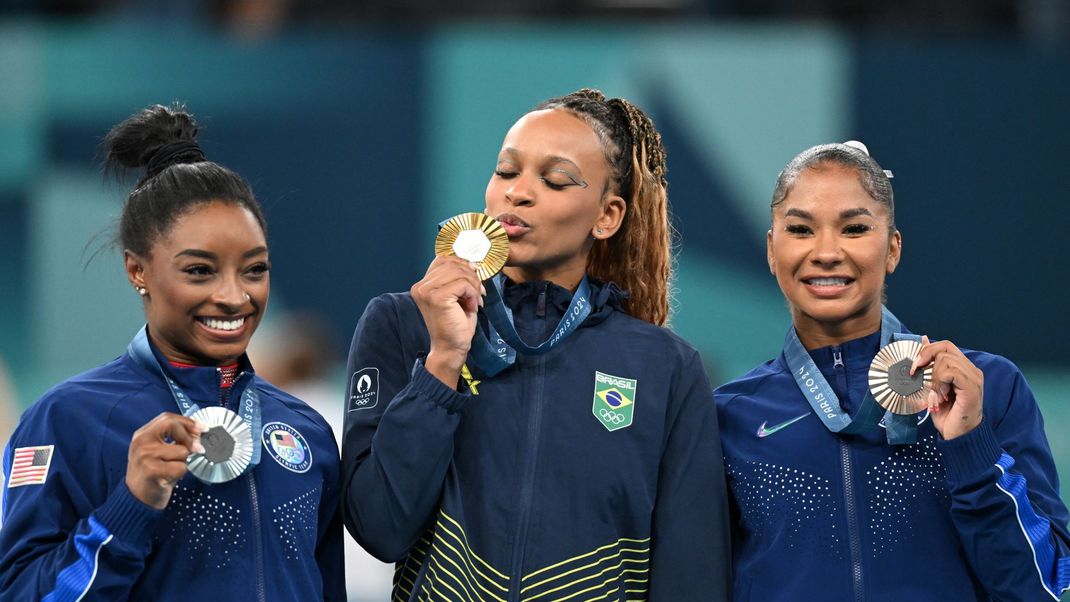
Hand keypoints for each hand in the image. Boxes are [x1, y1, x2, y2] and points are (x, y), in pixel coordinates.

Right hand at [126, 413, 204, 508]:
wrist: (137, 498)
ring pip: (181, 450)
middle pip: (173, 426)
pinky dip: (181, 473)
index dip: (188, 422)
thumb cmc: (152, 473)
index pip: (167, 418)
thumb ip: (173, 438)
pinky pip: (180, 467)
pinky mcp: (152, 471)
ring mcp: (145, 456)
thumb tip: (198, 432)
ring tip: (172, 468)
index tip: (202, 428)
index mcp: (142, 434)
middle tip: (198, 448)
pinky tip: (169, 478)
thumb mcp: (158, 451)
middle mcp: (141, 442)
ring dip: (183, 461)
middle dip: (189, 437)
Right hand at [410, 256, 484, 386]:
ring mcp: (427, 292)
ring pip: (459, 273)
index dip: (462, 265)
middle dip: (471, 276)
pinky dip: (473, 293)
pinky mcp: (437, 298)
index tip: (473, 280)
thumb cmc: (456, 324)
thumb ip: (457, 278)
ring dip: (474, 285)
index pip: (443, 259)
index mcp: (422, 285)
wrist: (451, 348)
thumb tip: (472, 263)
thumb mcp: (456, 296)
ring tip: (476, 300)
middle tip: (479, 292)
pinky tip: (473, 306)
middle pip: (452, 264)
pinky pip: (462, 284)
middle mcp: (420, 286)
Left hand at [911, 335, 984, 439]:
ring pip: (946, 359)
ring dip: (934, 376)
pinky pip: (951, 372)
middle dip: (926, 358)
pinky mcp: (972, 387)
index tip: (915, 366)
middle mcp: (971, 370)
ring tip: (936, 393)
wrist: (958, 436)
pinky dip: (940, 382)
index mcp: (964, 369)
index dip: (927, 350)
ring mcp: (974, 378)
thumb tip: (922, 341)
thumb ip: (930, 366)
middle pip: (945, 348)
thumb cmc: (946, 414)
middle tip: (918, 374)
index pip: (945, 346)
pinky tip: (941, 395)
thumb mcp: (933, 386)